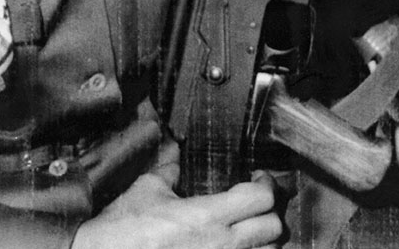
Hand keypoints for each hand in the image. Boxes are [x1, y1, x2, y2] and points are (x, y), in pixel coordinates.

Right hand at [71, 171, 281, 248]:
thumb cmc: (123, 230)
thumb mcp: (147, 190)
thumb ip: (168, 171)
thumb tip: (174, 159)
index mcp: (207, 216)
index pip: (262, 198)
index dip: (266, 184)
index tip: (258, 178)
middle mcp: (221, 245)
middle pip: (274, 228)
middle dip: (270, 212)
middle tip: (258, 203)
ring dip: (265, 241)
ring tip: (250, 229)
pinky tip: (236, 247)